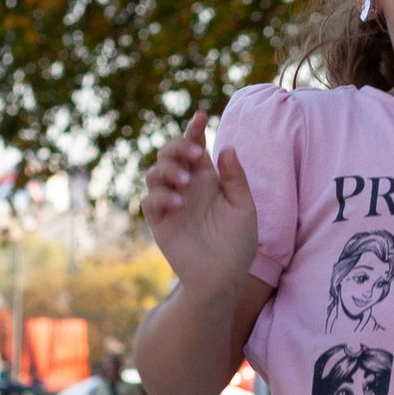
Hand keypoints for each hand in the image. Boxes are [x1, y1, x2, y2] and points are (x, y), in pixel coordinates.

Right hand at [143, 110, 261, 299]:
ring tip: (185, 181)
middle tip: (193, 153)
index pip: (196, 147)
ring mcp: (171, 203)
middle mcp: (186, 187)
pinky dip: (161, 196)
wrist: (224, 278)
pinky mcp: (160, 223)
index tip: (201, 116)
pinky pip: (150, 201)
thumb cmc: (238, 244)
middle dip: (178, 146)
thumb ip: (235, 178)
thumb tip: (227, 147)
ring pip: (154, 173)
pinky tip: (178, 202)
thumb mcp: (244, 207)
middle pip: (169, 153)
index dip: (194, 129)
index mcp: (207, 179)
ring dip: (168, 170)